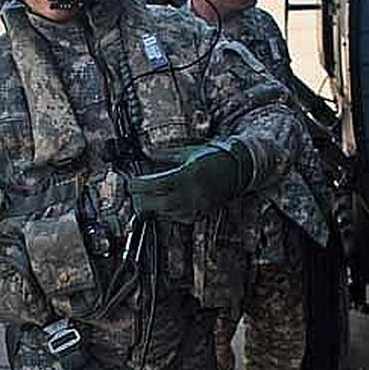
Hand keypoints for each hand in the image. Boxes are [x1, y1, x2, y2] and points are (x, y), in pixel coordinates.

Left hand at [127, 139, 252, 222]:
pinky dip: (165, 212)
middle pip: (157, 203)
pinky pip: (177, 217)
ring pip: (165, 213)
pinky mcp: (200, 214)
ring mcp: (196, 205)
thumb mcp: (188, 152)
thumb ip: (165, 155)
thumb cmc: (213, 157)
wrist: (238, 170)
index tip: (131, 182)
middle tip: (133, 191)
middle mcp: (192, 193)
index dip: (139, 185)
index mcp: (187, 175)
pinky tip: (162, 203)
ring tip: (144, 198)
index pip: (155, 185)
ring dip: (151, 206)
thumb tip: (146, 152)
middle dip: (141, 199)